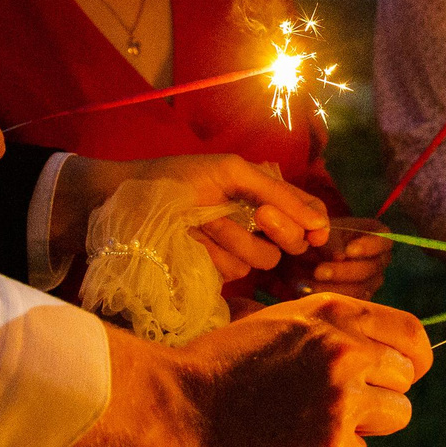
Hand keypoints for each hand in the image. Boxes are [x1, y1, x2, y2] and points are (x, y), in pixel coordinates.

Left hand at [56, 153, 329, 281]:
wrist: (125, 200)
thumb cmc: (175, 178)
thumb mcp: (229, 171)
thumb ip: (276, 191)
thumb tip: (320, 222)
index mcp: (262, 195)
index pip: (307, 213)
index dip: (315, 223)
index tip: (314, 229)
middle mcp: (253, 226)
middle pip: (292, 242)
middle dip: (278, 227)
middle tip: (257, 211)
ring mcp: (232, 252)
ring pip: (260, 261)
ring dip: (233, 238)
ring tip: (202, 220)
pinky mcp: (210, 274)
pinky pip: (230, 274)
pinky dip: (211, 253)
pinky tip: (190, 240)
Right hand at [81, 293, 431, 446]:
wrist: (181, 406)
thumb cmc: (229, 362)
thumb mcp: (286, 320)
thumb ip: (339, 328)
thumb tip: (390, 351)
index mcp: (336, 313)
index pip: (413, 335)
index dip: (414, 359)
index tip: (402, 374)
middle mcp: (345, 351)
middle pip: (406, 380)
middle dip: (381, 394)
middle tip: (339, 403)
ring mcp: (341, 400)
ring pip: (395, 417)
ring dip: (366, 425)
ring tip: (318, 420)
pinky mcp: (331, 445)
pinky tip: (294, 442)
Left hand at [289, 219, 393, 298]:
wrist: (308, 256)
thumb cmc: (321, 237)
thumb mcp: (325, 232)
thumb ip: (332, 241)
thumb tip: (339, 257)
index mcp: (378, 236)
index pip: (383, 241)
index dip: (369, 246)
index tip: (349, 250)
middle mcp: (380, 260)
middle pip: (370, 268)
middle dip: (343, 271)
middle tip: (319, 271)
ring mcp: (372, 282)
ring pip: (359, 289)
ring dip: (333, 287)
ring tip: (309, 285)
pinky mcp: (359, 299)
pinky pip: (349, 303)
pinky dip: (329, 299)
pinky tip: (311, 294)